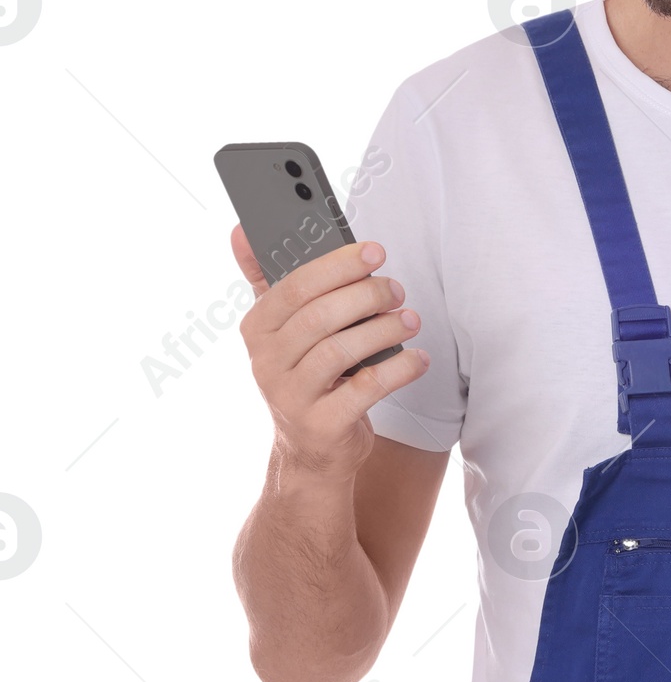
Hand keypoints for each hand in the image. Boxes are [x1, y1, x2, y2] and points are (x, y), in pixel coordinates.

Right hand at [231, 227, 427, 480]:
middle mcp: (267, 363)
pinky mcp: (322, 426)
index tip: (374, 251)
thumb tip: (242, 231)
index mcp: (257, 328)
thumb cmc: (305, 374)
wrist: (312, 449)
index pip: (294, 285)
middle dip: (366, 295)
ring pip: (340, 350)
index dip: (338, 264)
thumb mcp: (282, 330)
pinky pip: (365, 390)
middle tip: (396, 288)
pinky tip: (417, 358)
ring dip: (383, 329)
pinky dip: (398, 369)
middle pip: (319, 316)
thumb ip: (266, 279)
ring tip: (410, 319)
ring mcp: (291, 397)